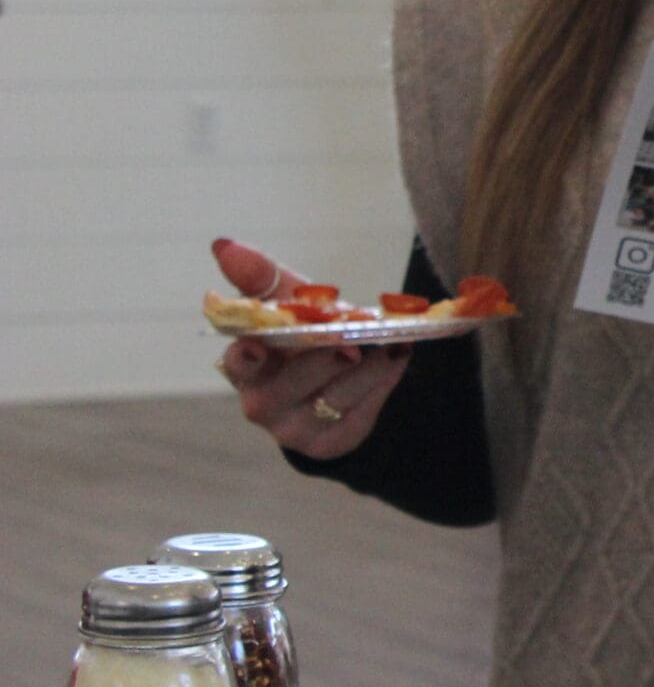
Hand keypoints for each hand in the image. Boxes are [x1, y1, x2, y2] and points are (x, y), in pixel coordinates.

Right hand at [211, 237, 408, 459]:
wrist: (344, 375)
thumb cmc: (304, 332)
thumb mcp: (288, 301)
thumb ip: (259, 277)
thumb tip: (223, 244)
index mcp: (247, 366)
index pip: (238, 365)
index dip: (246, 357)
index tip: (257, 345)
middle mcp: (262, 403)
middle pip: (291, 385)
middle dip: (323, 360)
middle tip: (352, 342)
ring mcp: (294, 428)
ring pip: (333, 399)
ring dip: (367, 369)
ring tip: (391, 343)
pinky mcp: (329, 442)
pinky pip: (359, 414)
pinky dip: (382, 382)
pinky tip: (397, 357)